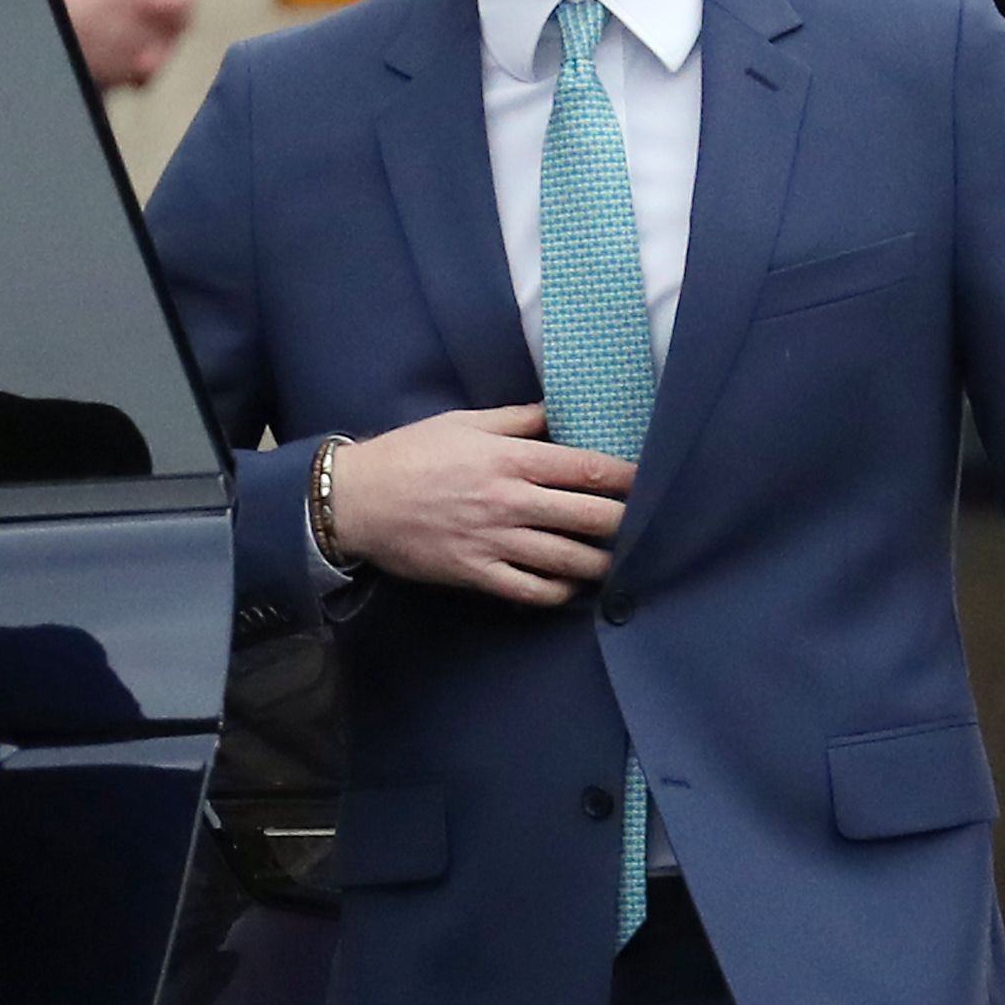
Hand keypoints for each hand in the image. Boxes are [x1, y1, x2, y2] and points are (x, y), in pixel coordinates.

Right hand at [327, 407, 632, 606]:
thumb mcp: (465, 422)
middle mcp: (511, 502)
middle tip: (642, 525)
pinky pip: (532, 590)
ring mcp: (496, 543)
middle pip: (589, 518)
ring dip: (600, 562)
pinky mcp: (478, 574)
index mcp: (511, 460)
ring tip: (616, 560)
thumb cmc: (411, 454)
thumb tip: (558, 413)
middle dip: (623, 522)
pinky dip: (559, 591)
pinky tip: (570, 585)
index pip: (587, 470)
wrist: (358, 500)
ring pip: (568, 560)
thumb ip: (517, 420)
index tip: (646, 481)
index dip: (626, 478)